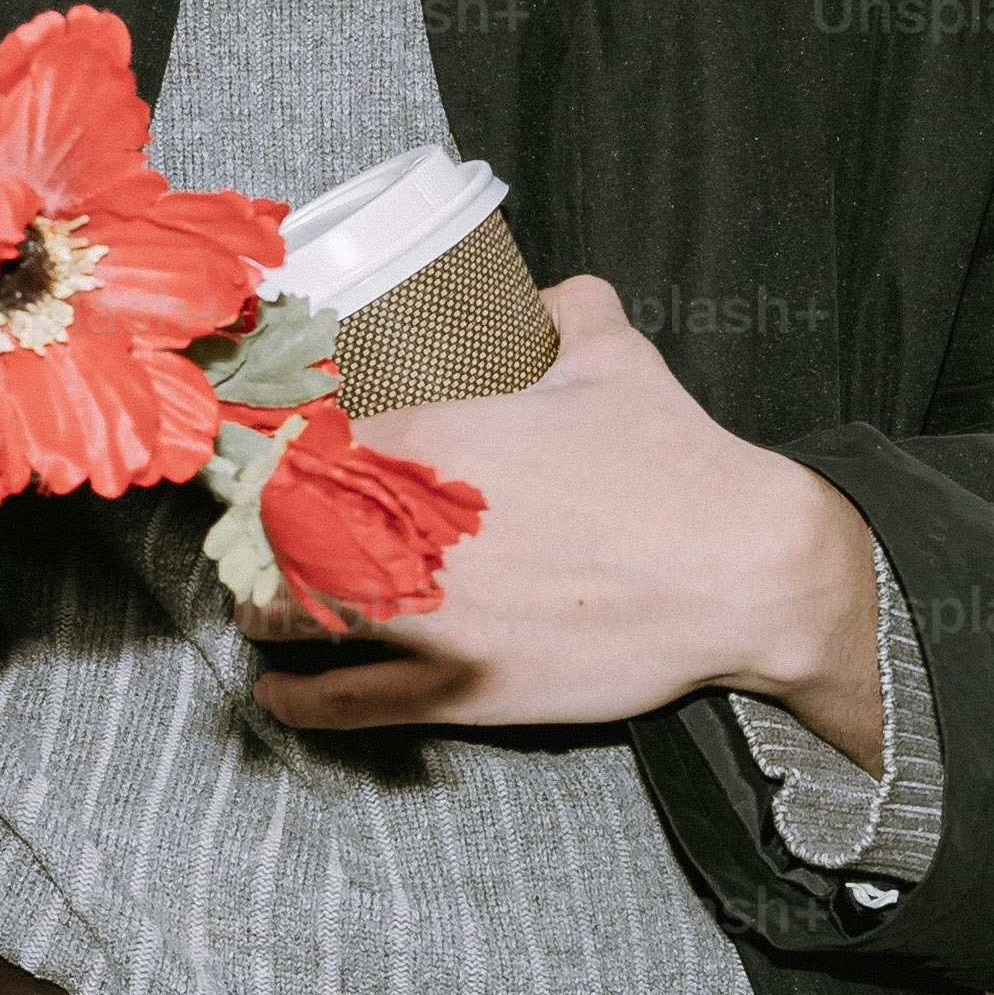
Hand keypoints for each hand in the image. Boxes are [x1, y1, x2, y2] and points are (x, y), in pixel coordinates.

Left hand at [240, 276, 884, 756]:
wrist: (744, 573)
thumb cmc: (676, 463)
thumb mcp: (612, 352)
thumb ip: (557, 306)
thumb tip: (536, 292)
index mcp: (430, 436)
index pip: (298, 433)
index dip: (264, 441)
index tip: (257, 444)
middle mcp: (411, 531)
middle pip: (276, 524)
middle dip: (253, 523)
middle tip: (249, 522)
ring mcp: (430, 619)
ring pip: (296, 614)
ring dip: (264, 604)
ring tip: (254, 597)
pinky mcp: (460, 690)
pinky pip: (347, 702)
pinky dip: (298, 696)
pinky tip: (277, 686)